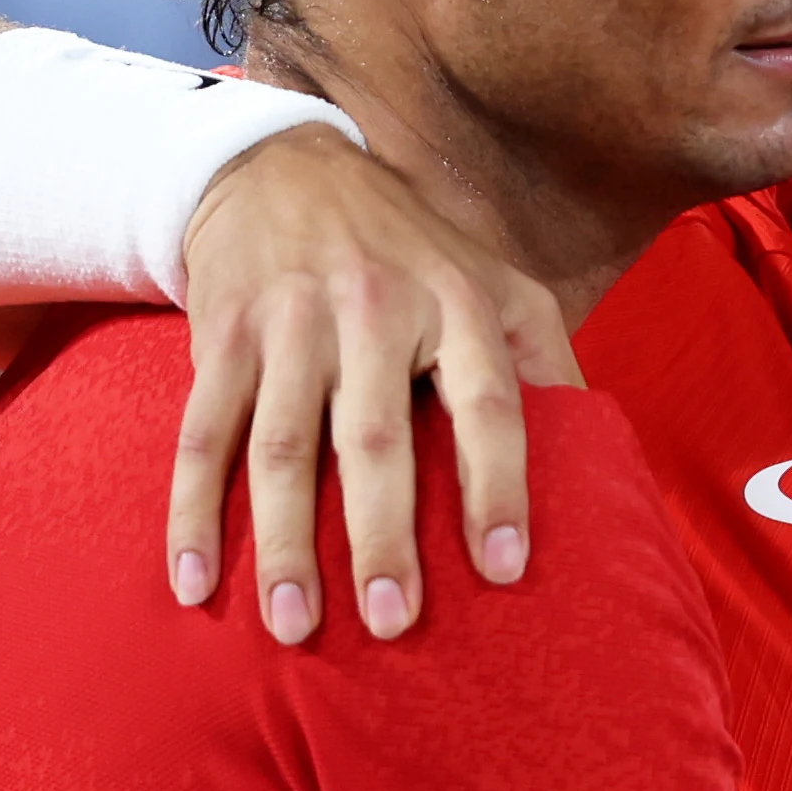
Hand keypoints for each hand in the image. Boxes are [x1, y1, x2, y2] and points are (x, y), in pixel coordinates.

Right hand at [164, 129, 584, 639]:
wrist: (280, 165)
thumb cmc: (410, 251)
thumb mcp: (495, 279)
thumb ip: (546, 360)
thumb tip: (600, 463)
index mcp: (457, 303)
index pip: (487, 405)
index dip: (498, 487)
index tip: (505, 569)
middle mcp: (373, 309)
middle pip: (375, 439)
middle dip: (381, 536)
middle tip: (392, 622)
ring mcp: (290, 322)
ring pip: (282, 447)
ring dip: (284, 543)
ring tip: (295, 626)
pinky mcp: (221, 334)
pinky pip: (201, 434)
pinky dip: (191, 513)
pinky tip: (193, 582)